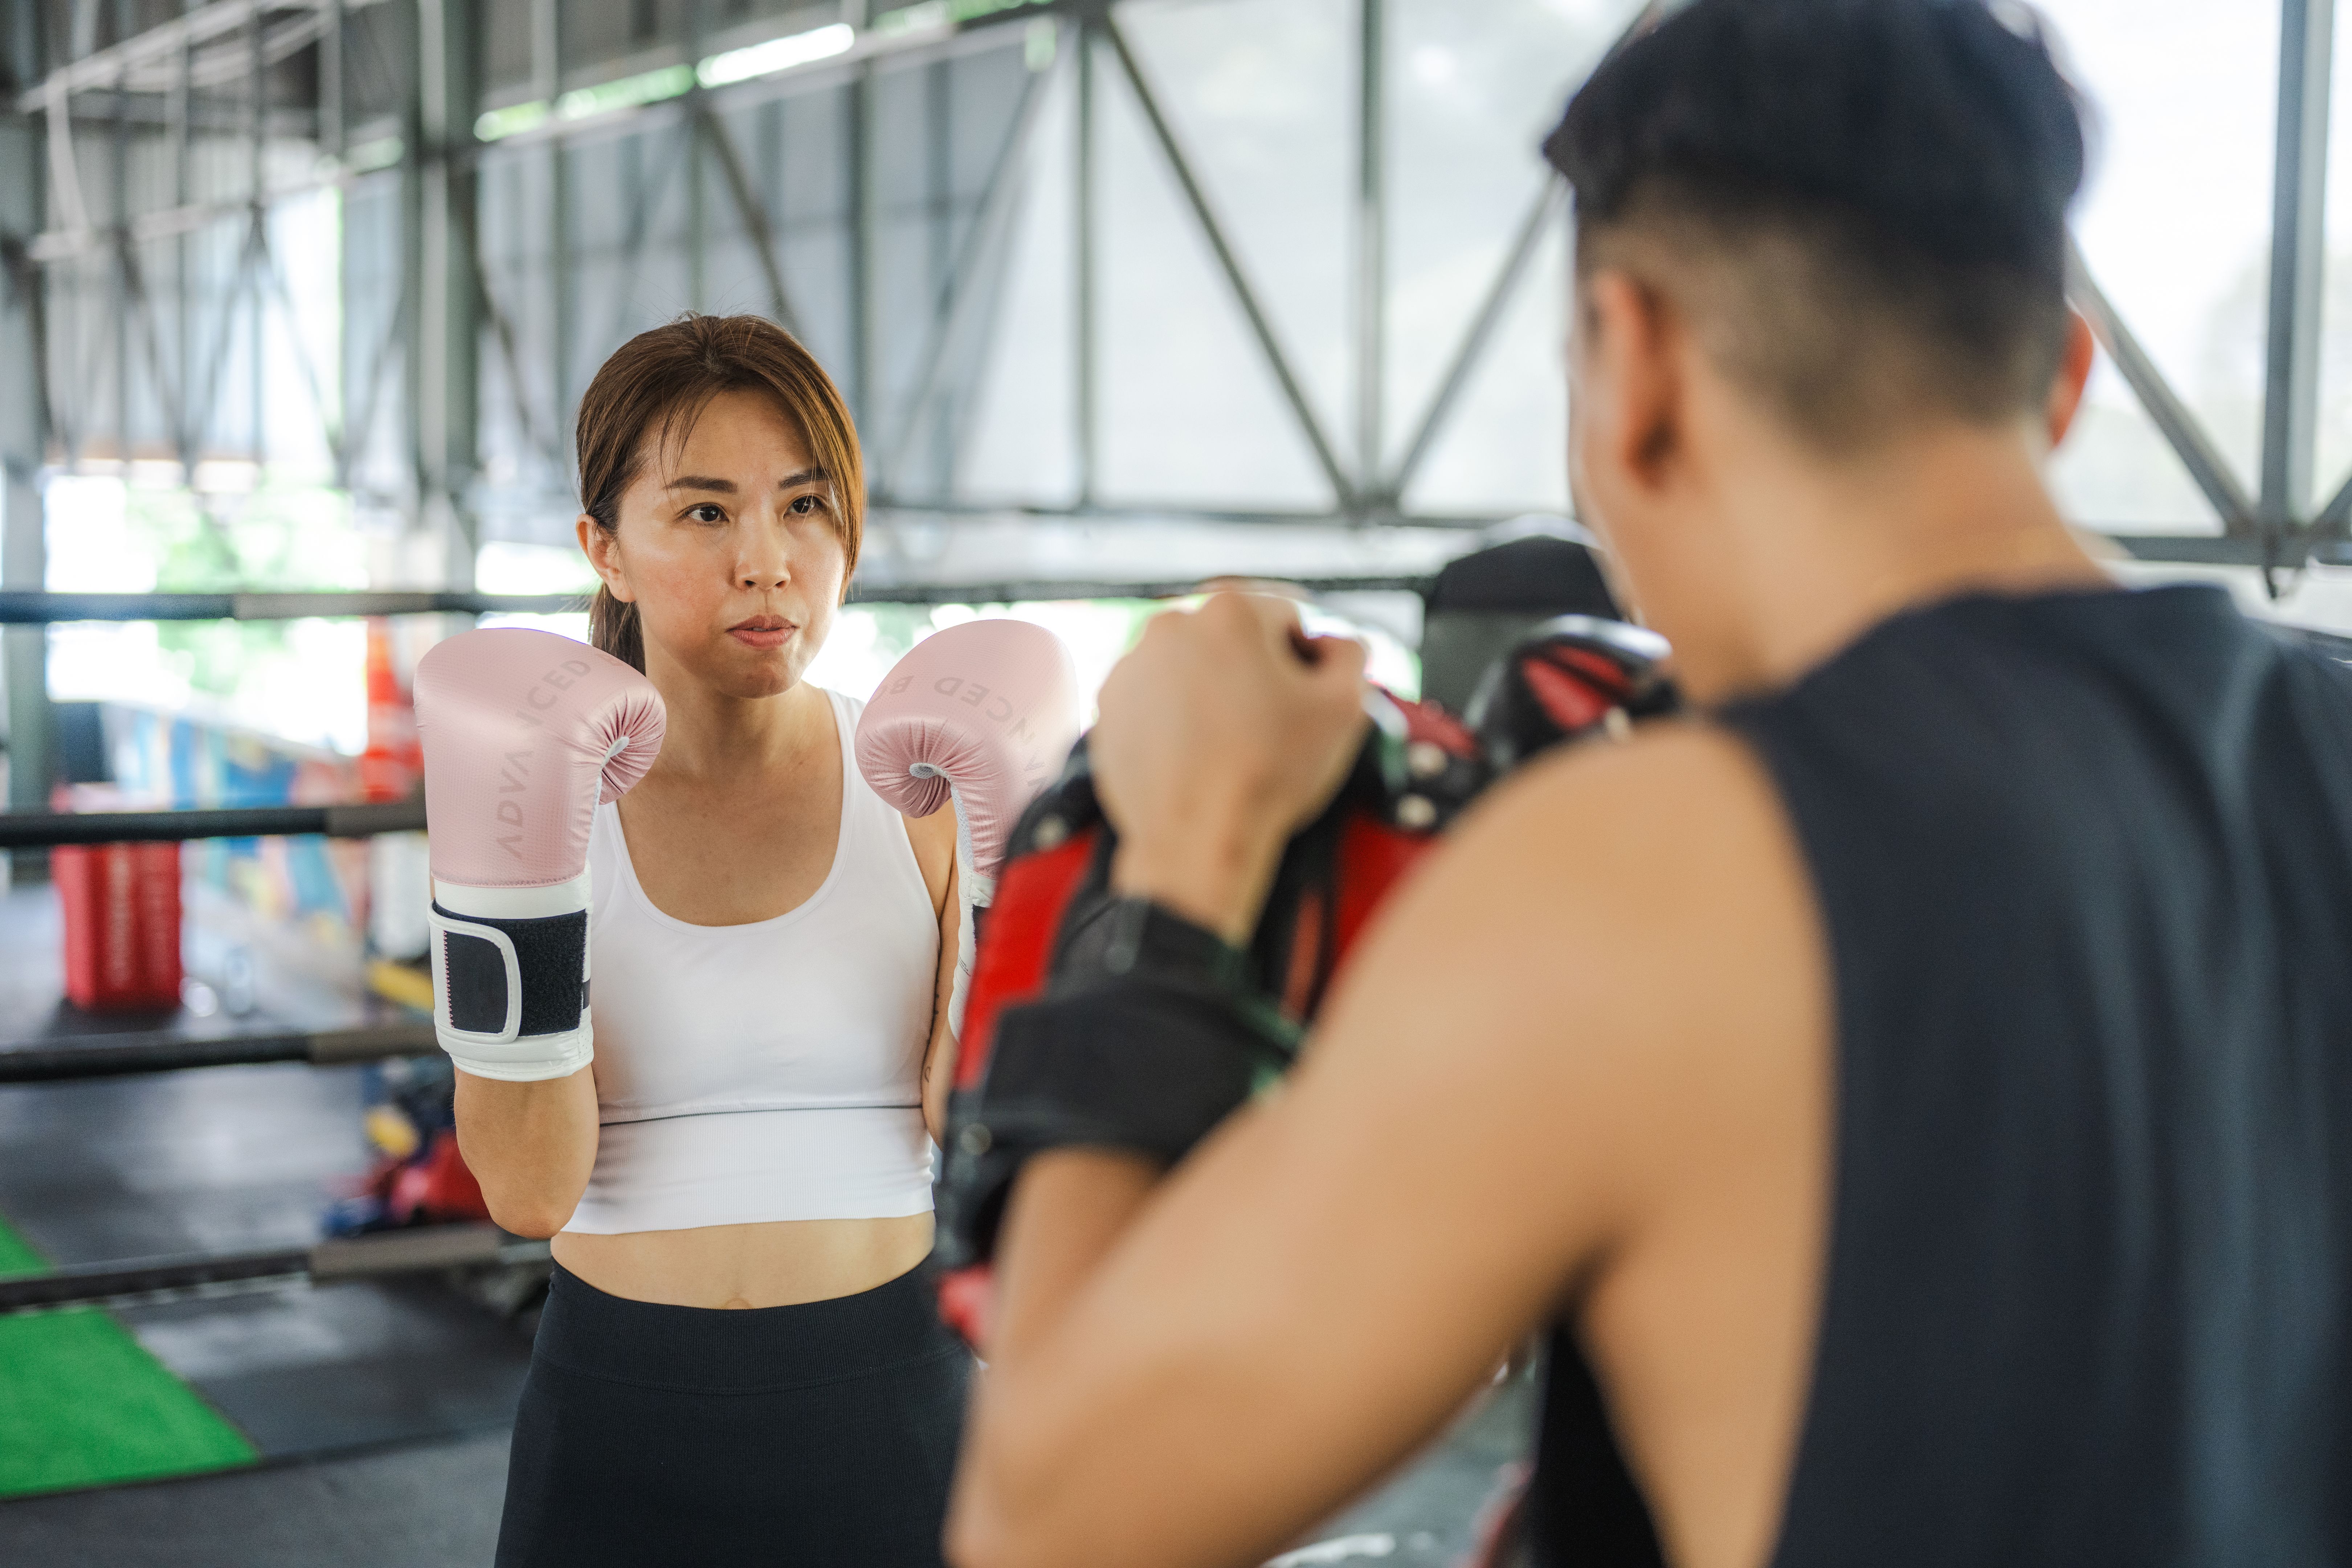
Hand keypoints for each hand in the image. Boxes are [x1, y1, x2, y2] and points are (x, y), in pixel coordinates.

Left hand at [1091, 593, 1368, 942]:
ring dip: (1213, 691)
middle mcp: (1171, 623)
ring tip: (1229, 743)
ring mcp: (1132, 664)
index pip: (1286, 618)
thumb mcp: (1344, 706)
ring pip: (1192, 665)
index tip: (1302, 701)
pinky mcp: (1108, 704)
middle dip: (1254, 671)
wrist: (1197, 840)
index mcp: (1230, 609)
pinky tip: (1196, 753)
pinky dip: (1175, 716)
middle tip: (1266, 725)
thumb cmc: (1270, 773)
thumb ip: (1350, 655)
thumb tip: (1332, 644)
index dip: (1305, 661)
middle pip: (1233, 637)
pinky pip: (1156, 697)